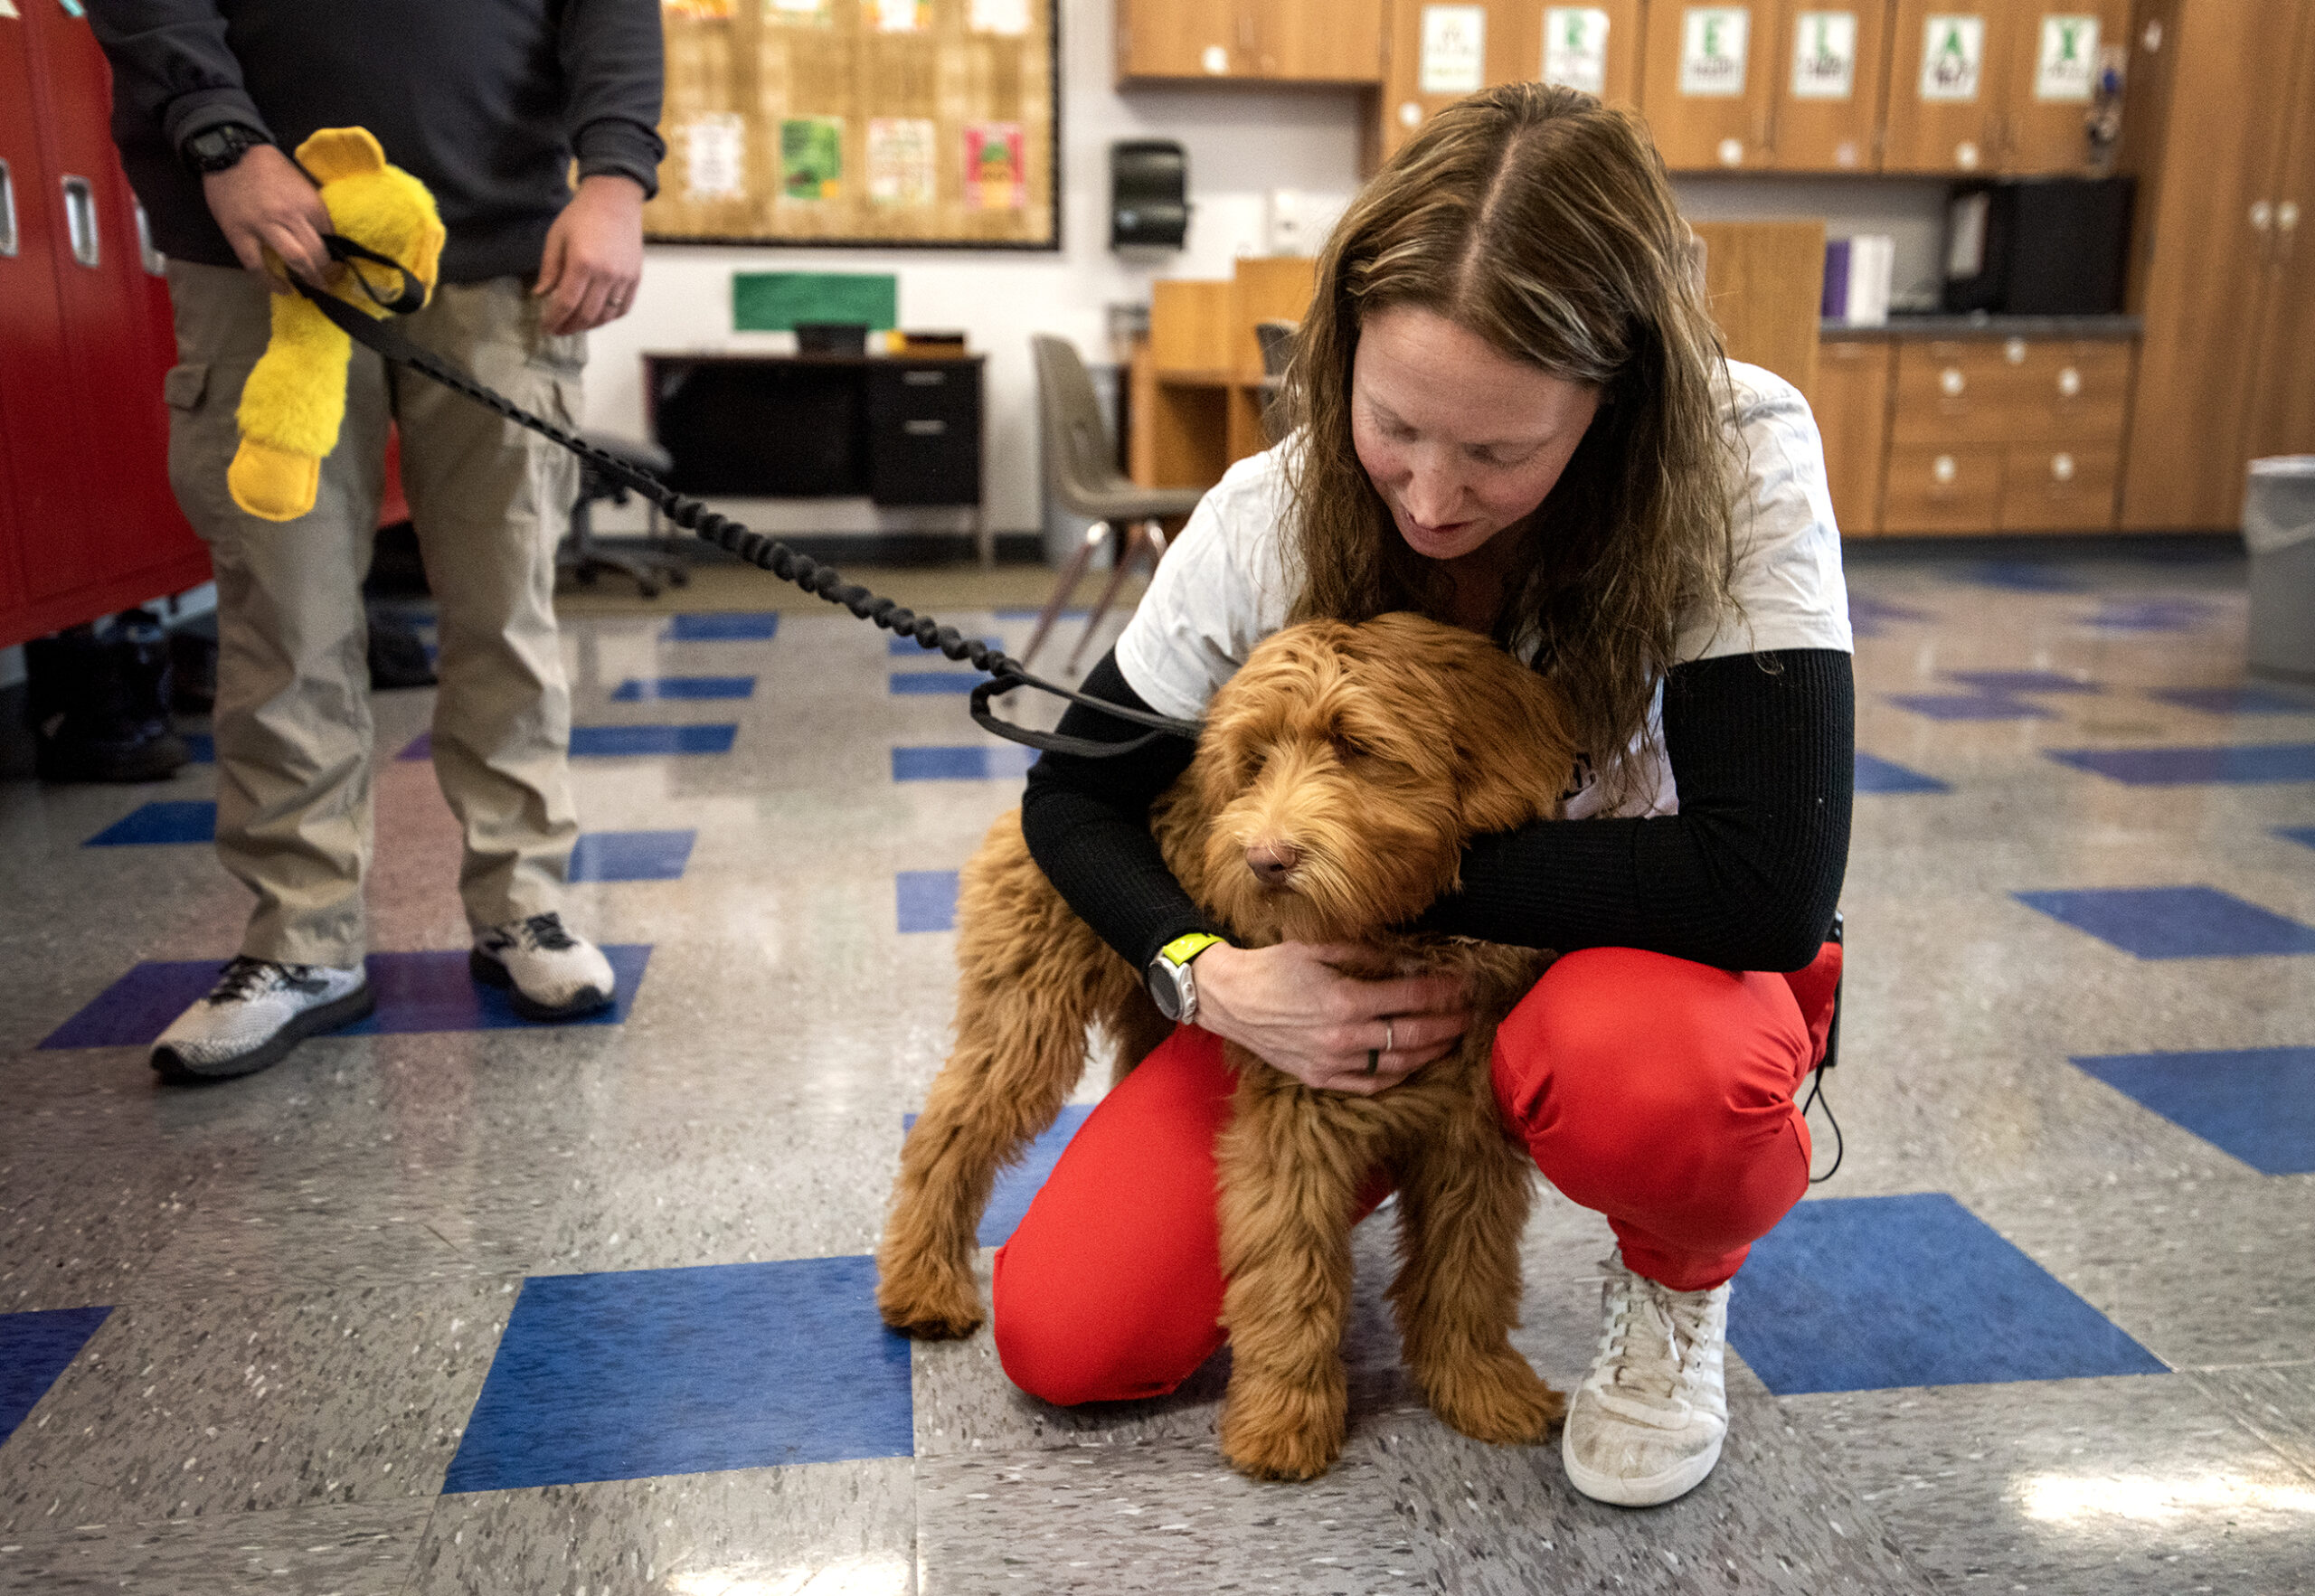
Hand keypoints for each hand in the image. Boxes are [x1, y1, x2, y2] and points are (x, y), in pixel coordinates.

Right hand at [201, 143, 333, 293]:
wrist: (228, 150)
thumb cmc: (267, 166)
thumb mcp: (300, 181)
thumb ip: (312, 206)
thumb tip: (327, 233)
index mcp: (308, 202)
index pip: (332, 236)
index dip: (339, 254)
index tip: (342, 264)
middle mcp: (290, 216)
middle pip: (317, 253)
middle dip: (329, 272)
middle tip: (332, 282)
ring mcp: (263, 226)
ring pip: (294, 260)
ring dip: (309, 279)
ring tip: (316, 289)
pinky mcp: (239, 234)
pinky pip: (257, 266)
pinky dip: (271, 282)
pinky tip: (284, 289)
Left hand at [535, 174, 644, 334]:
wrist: (615, 200)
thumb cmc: (582, 215)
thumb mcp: (556, 237)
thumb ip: (549, 269)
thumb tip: (541, 294)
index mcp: (582, 263)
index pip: (566, 303)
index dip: (554, 320)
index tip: (546, 327)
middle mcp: (605, 274)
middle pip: (586, 314)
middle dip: (570, 327)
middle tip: (558, 330)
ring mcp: (623, 277)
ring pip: (606, 315)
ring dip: (589, 325)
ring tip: (576, 326)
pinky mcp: (635, 277)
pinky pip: (623, 307)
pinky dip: (610, 317)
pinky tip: (598, 318)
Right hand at [1192, 941, 1469, 1096]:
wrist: (1229, 1000)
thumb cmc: (1271, 967)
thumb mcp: (1318, 948)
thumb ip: (1367, 954)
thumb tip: (1408, 958)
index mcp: (1346, 999)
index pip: (1411, 996)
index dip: (1443, 991)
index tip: (1463, 984)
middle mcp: (1344, 1036)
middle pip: (1414, 1033)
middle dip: (1449, 1022)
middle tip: (1472, 1013)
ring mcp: (1333, 1062)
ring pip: (1399, 1062)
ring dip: (1432, 1050)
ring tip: (1452, 1038)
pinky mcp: (1321, 1078)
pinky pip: (1371, 1082)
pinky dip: (1399, 1074)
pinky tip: (1415, 1063)